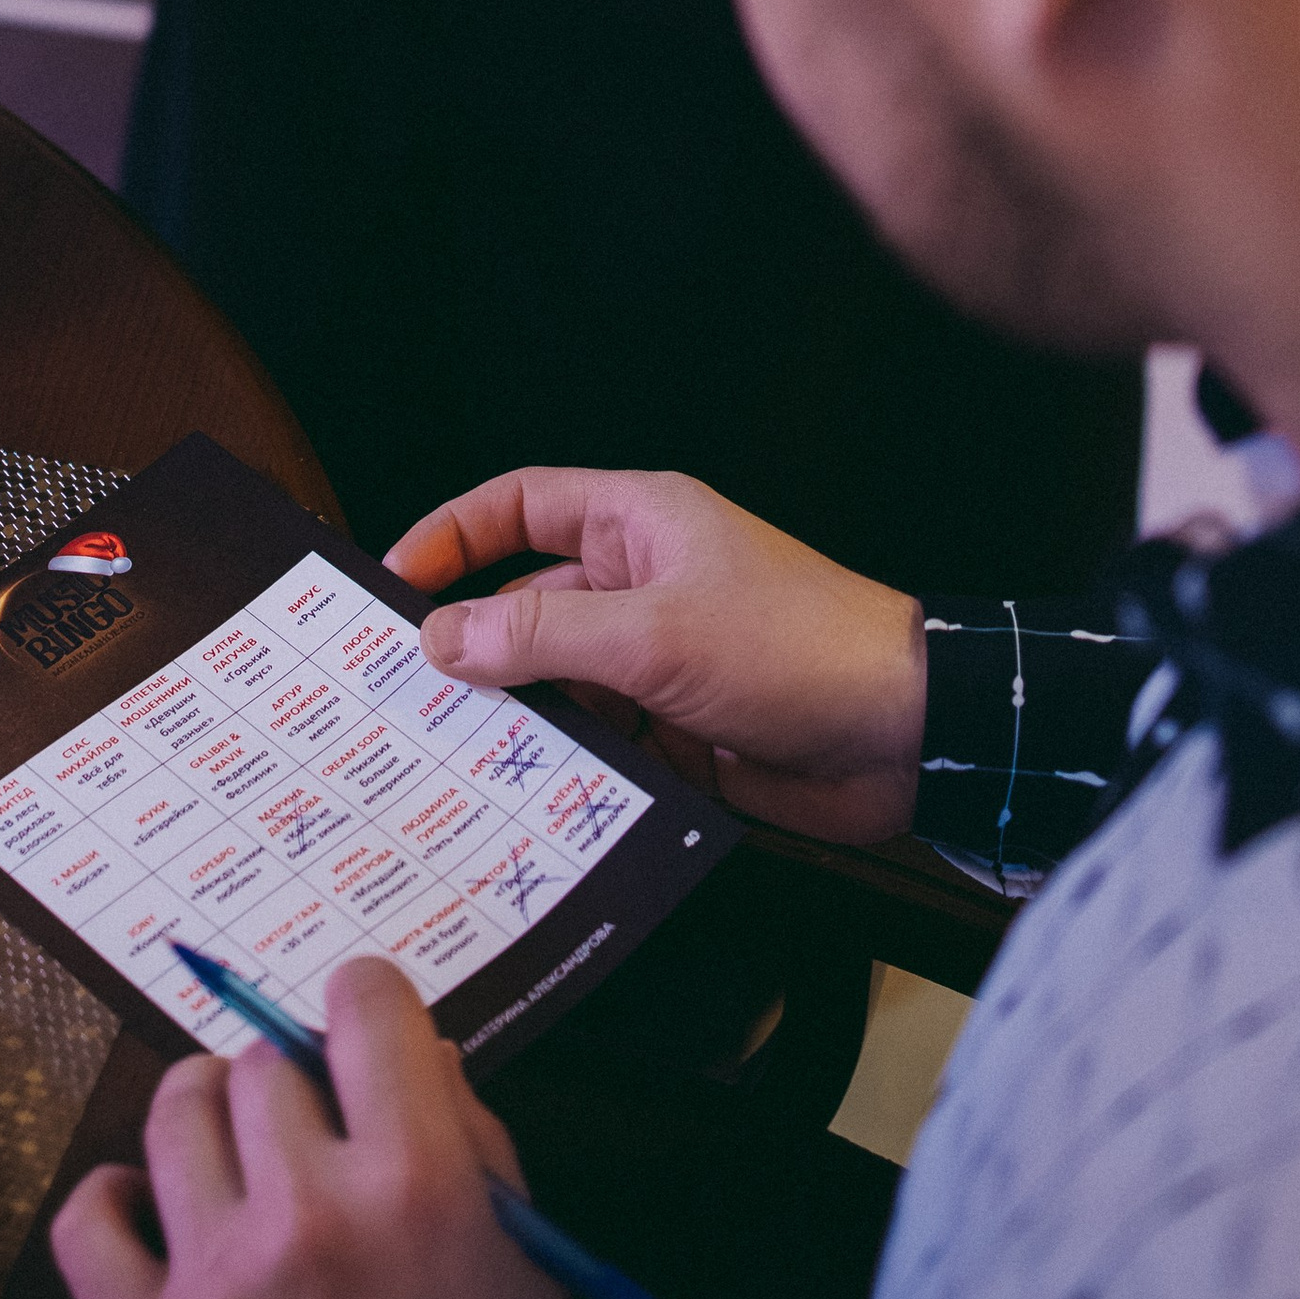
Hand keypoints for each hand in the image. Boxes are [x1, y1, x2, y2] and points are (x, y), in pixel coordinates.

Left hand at [53, 958, 576, 1298]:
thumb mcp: (527, 1269)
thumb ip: (475, 1144)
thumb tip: (420, 1053)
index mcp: (418, 1182)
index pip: (365, 1003)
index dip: (365, 1006)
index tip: (361, 1034)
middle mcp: (312, 1210)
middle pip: (263, 1059)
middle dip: (292, 1082)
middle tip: (308, 1132)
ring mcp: (219, 1278)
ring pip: (177, 1111)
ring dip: (209, 1118)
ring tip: (232, 1157)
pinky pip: (90, 1222)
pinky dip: (114, 1200)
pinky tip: (153, 1213)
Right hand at [388, 468, 927, 844]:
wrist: (905, 735)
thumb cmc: (796, 648)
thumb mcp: (654, 635)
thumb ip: (544, 633)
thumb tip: (446, 634)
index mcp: (641, 522)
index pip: (523, 504)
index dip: (454, 534)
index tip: (394, 581)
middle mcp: (643, 581)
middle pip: (529, 600)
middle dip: (472, 643)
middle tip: (401, 690)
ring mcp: (659, 656)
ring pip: (557, 678)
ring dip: (514, 714)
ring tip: (445, 755)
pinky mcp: (676, 724)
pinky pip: (597, 737)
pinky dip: (561, 762)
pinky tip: (520, 795)